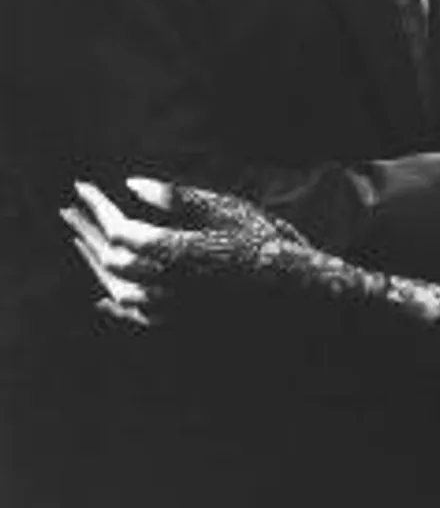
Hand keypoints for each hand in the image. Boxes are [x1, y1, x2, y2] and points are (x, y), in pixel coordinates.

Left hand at [61, 177, 304, 326]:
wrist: (299, 291)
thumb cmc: (269, 243)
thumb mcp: (228, 210)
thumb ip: (179, 199)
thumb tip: (133, 185)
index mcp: (178, 253)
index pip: (120, 230)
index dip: (99, 207)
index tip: (84, 187)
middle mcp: (169, 284)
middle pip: (110, 260)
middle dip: (88, 230)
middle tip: (71, 209)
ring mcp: (174, 307)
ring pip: (117, 289)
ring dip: (94, 264)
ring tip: (83, 242)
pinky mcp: (183, 322)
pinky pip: (136, 318)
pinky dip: (116, 304)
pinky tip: (104, 300)